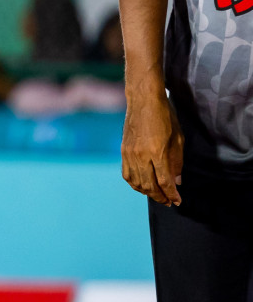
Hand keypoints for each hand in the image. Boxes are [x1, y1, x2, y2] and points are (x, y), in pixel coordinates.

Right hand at [122, 86, 182, 205]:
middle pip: (149, 186)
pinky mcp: (123, 151)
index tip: (178, 201)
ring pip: (137, 182)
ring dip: (147, 192)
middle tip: (168, 202)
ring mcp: (129, 154)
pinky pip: (127, 174)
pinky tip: (141, 186)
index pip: (165, 181)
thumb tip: (176, 181)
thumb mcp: (177, 138)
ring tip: (156, 195)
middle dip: (160, 197)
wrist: (143, 100)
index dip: (172, 194)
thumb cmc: (165, 116)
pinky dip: (134, 183)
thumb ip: (177, 162)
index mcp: (157, 152)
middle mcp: (141, 156)